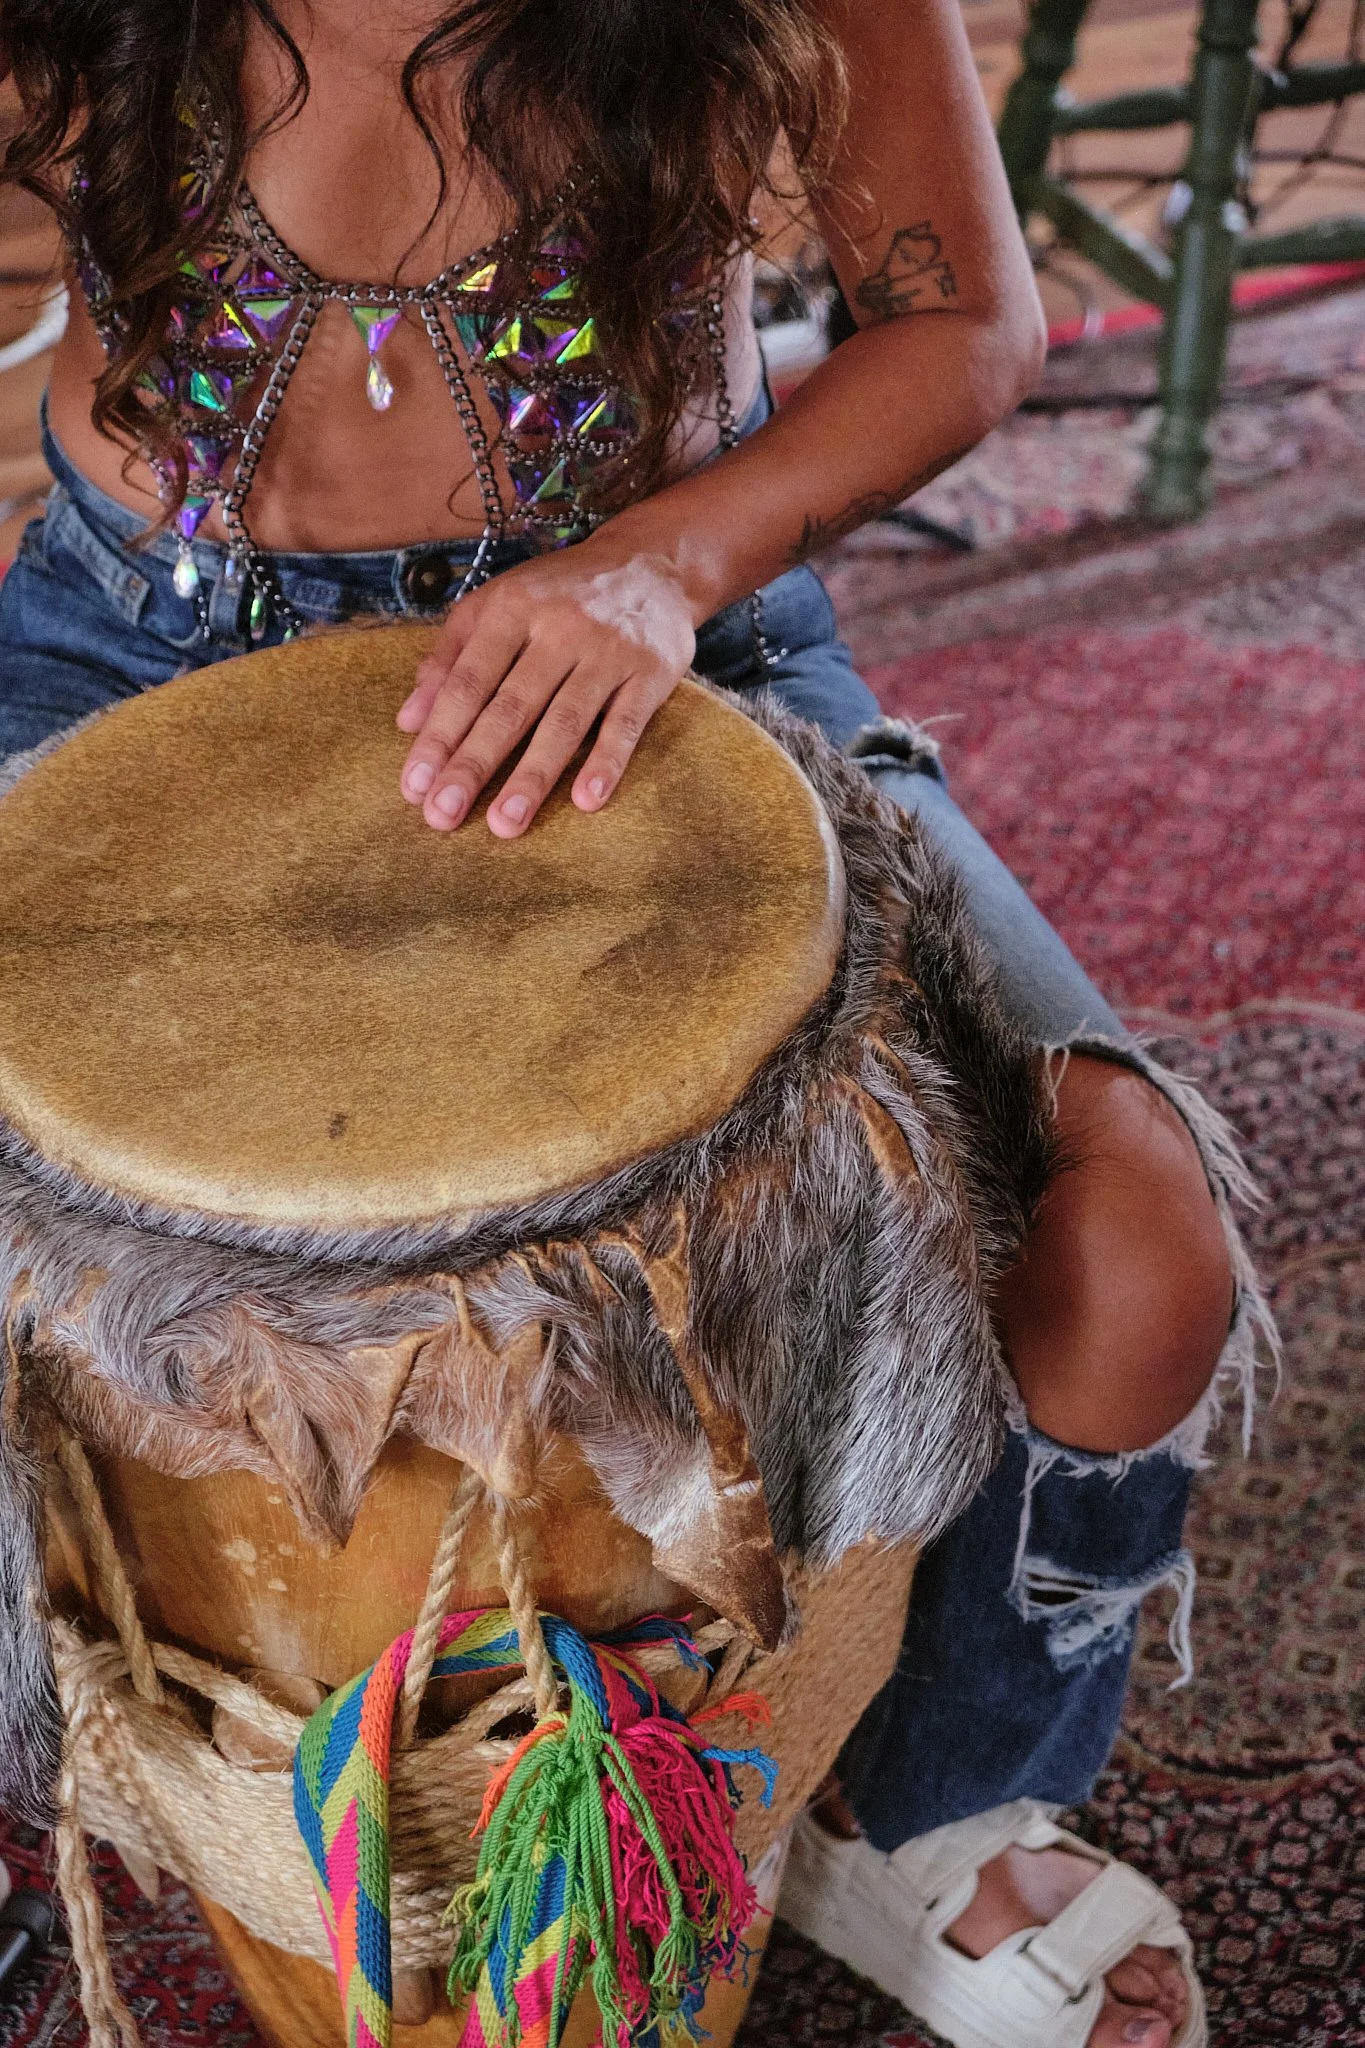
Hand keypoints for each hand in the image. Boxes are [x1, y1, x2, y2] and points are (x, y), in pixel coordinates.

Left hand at [396, 547, 695, 833]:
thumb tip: (408, 721)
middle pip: (510, 707)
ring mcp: (608, 651)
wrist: (651, 563)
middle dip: (474, 764)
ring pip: (564, 721)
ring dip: (533, 777)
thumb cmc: (559, 594)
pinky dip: (607, 762)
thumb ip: (450, 657)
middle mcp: (559, 627)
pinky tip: (587, 800)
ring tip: (504, 824)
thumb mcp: (498, 604)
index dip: (439, 734)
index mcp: (512, 608)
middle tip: (443, 815)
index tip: (415, 785)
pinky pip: (626, 724)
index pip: (468, 681)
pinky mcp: (651, 672)